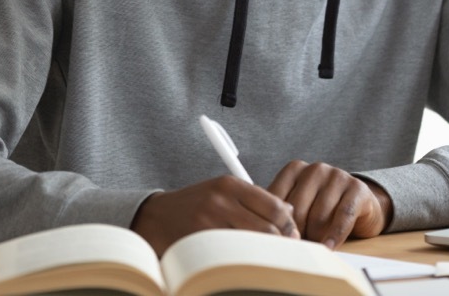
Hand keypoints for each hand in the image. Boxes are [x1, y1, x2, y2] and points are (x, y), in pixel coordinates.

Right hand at [131, 176, 298, 255]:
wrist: (154, 217)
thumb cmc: (195, 205)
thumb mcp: (222, 192)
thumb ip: (254, 199)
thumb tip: (289, 212)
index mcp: (230, 184)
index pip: (274, 206)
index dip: (289, 225)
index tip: (294, 236)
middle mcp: (220, 200)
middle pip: (268, 228)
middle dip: (282, 243)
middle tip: (286, 253)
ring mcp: (208, 222)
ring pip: (253, 244)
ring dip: (264, 254)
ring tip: (269, 259)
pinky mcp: (199, 243)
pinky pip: (233, 256)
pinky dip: (244, 261)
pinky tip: (246, 263)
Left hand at [268, 160, 391, 248]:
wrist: (360, 204)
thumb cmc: (321, 209)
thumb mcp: (298, 205)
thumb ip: (281, 214)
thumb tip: (263, 233)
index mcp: (295, 169)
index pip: (277, 200)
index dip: (277, 226)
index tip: (276, 242)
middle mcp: (315, 169)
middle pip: (297, 210)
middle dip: (297, 234)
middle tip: (297, 249)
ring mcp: (337, 176)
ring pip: (319, 216)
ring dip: (317, 237)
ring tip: (316, 246)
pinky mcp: (357, 188)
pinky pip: (343, 216)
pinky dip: (335, 235)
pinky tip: (329, 247)